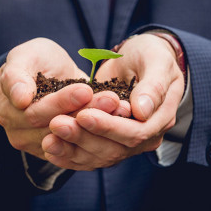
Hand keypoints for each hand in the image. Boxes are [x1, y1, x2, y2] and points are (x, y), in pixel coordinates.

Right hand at [0, 38, 129, 159]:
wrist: (49, 73)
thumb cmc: (35, 60)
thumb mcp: (25, 56)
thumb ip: (17, 75)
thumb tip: (20, 99)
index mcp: (8, 109)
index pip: (35, 112)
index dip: (61, 102)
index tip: (85, 90)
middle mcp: (18, 132)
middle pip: (54, 128)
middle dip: (84, 112)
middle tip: (111, 98)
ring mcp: (36, 145)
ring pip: (70, 138)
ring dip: (96, 124)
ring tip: (117, 106)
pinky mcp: (58, 152)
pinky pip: (80, 147)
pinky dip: (100, 133)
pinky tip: (117, 118)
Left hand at [42, 34, 184, 169]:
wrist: (140, 58)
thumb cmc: (151, 54)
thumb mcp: (156, 61)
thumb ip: (153, 85)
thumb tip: (142, 111)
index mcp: (161, 119)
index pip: (136, 133)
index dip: (109, 127)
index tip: (83, 115)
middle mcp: (145, 136)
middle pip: (114, 149)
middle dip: (84, 137)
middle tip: (57, 124)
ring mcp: (126, 142)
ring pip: (98, 155)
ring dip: (72, 148)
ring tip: (48, 137)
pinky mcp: (107, 142)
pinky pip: (88, 156)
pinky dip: (69, 154)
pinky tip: (50, 149)